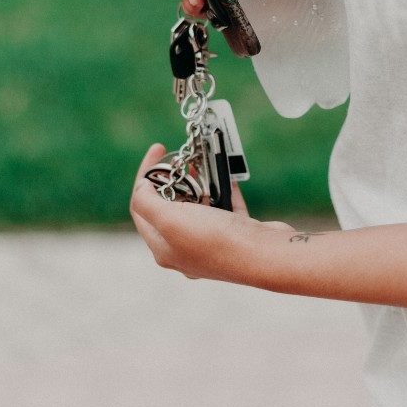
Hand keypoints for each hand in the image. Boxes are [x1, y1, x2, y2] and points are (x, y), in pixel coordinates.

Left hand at [130, 144, 294, 281]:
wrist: (265, 255)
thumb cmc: (215, 240)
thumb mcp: (169, 219)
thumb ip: (146, 202)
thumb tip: (141, 187)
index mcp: (164, 249)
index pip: (142, 208)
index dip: (145, 176)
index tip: (158, 151)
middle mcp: (185, 249)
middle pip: (170, 207)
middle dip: (174, 179)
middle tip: (180, 158)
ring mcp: (212, 243)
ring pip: (199, 206)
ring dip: (200, 182)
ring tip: (202, 163)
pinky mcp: (237, 235)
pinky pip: (225, 208)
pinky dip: (223, 189)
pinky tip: (225, 175)